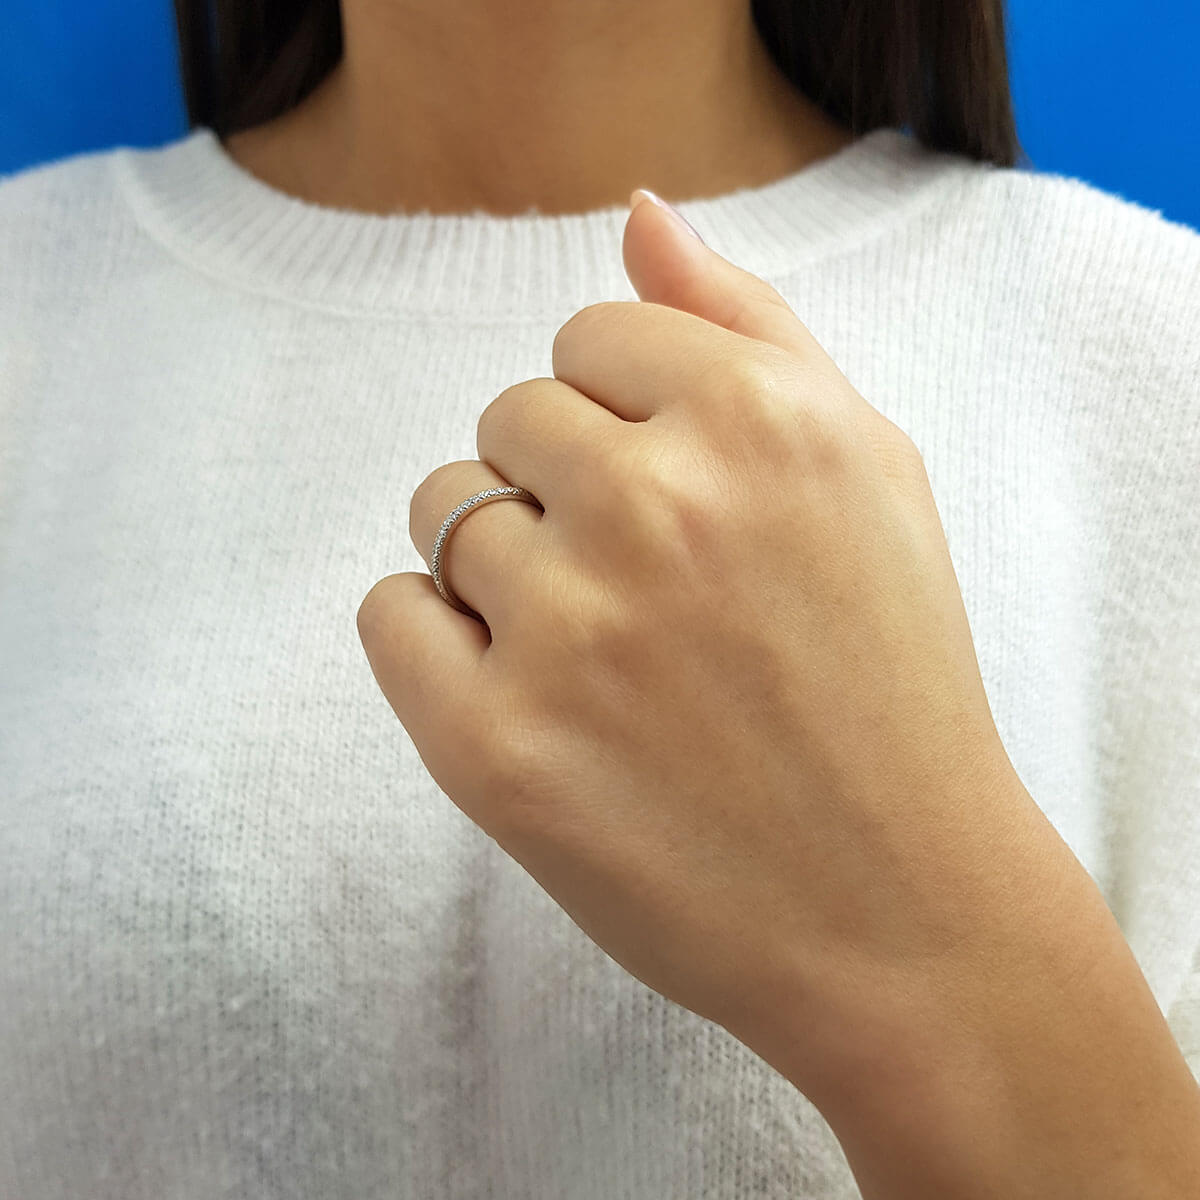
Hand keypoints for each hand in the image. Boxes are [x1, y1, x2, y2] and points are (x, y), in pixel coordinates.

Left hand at [356, 189, 1089, 1104]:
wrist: (899, 905)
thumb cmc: (888, 677)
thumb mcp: (867, 467)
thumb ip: (748, 323)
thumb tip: (635, 216)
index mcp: (758, 418)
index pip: (589, 337)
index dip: (624, 415)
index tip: (671, 495)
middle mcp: (656, 505)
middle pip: (509, 416)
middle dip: (563, 483)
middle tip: (648, 588)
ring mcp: (565, 629)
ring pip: (443, 507)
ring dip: (503, 560)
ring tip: (599, 649)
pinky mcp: (491, 747)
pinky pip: (391, 613)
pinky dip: (433, 636)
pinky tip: (521, 685)